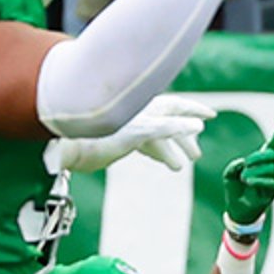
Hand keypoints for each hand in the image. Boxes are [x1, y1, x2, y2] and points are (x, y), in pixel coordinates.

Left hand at [45, 96, 213, 172]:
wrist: (63, 148)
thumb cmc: (98, 137)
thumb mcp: (141, 131)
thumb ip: (169, 127)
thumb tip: (198, 126)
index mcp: (144, 109)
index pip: (175, 107)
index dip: (194, 111)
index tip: (209, 117)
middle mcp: (137, 115)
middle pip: (168, 123)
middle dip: (184, 138)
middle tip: (197, 155)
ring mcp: (126, 127)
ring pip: (155, 136)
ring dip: (170, 149)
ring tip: (180, 166)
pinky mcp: (116, 140)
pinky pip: (144, 144)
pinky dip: (155, 152)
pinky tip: (160, 160)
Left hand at [221, 127, 273, 229]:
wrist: (237, 210)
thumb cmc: (235, 190)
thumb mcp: (229, 175)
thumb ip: (233, 166)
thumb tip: (243, 163)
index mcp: (259, 163)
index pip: (271, 148)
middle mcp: (269, 170)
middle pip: (271, 155)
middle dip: (258, 156)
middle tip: (246, 164)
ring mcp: (273, 180)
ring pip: (270, 168)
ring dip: (255, 170)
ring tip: (244, 178)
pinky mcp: (272, 191)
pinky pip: (269, 181)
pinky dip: (258, 180)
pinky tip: (249, 182)